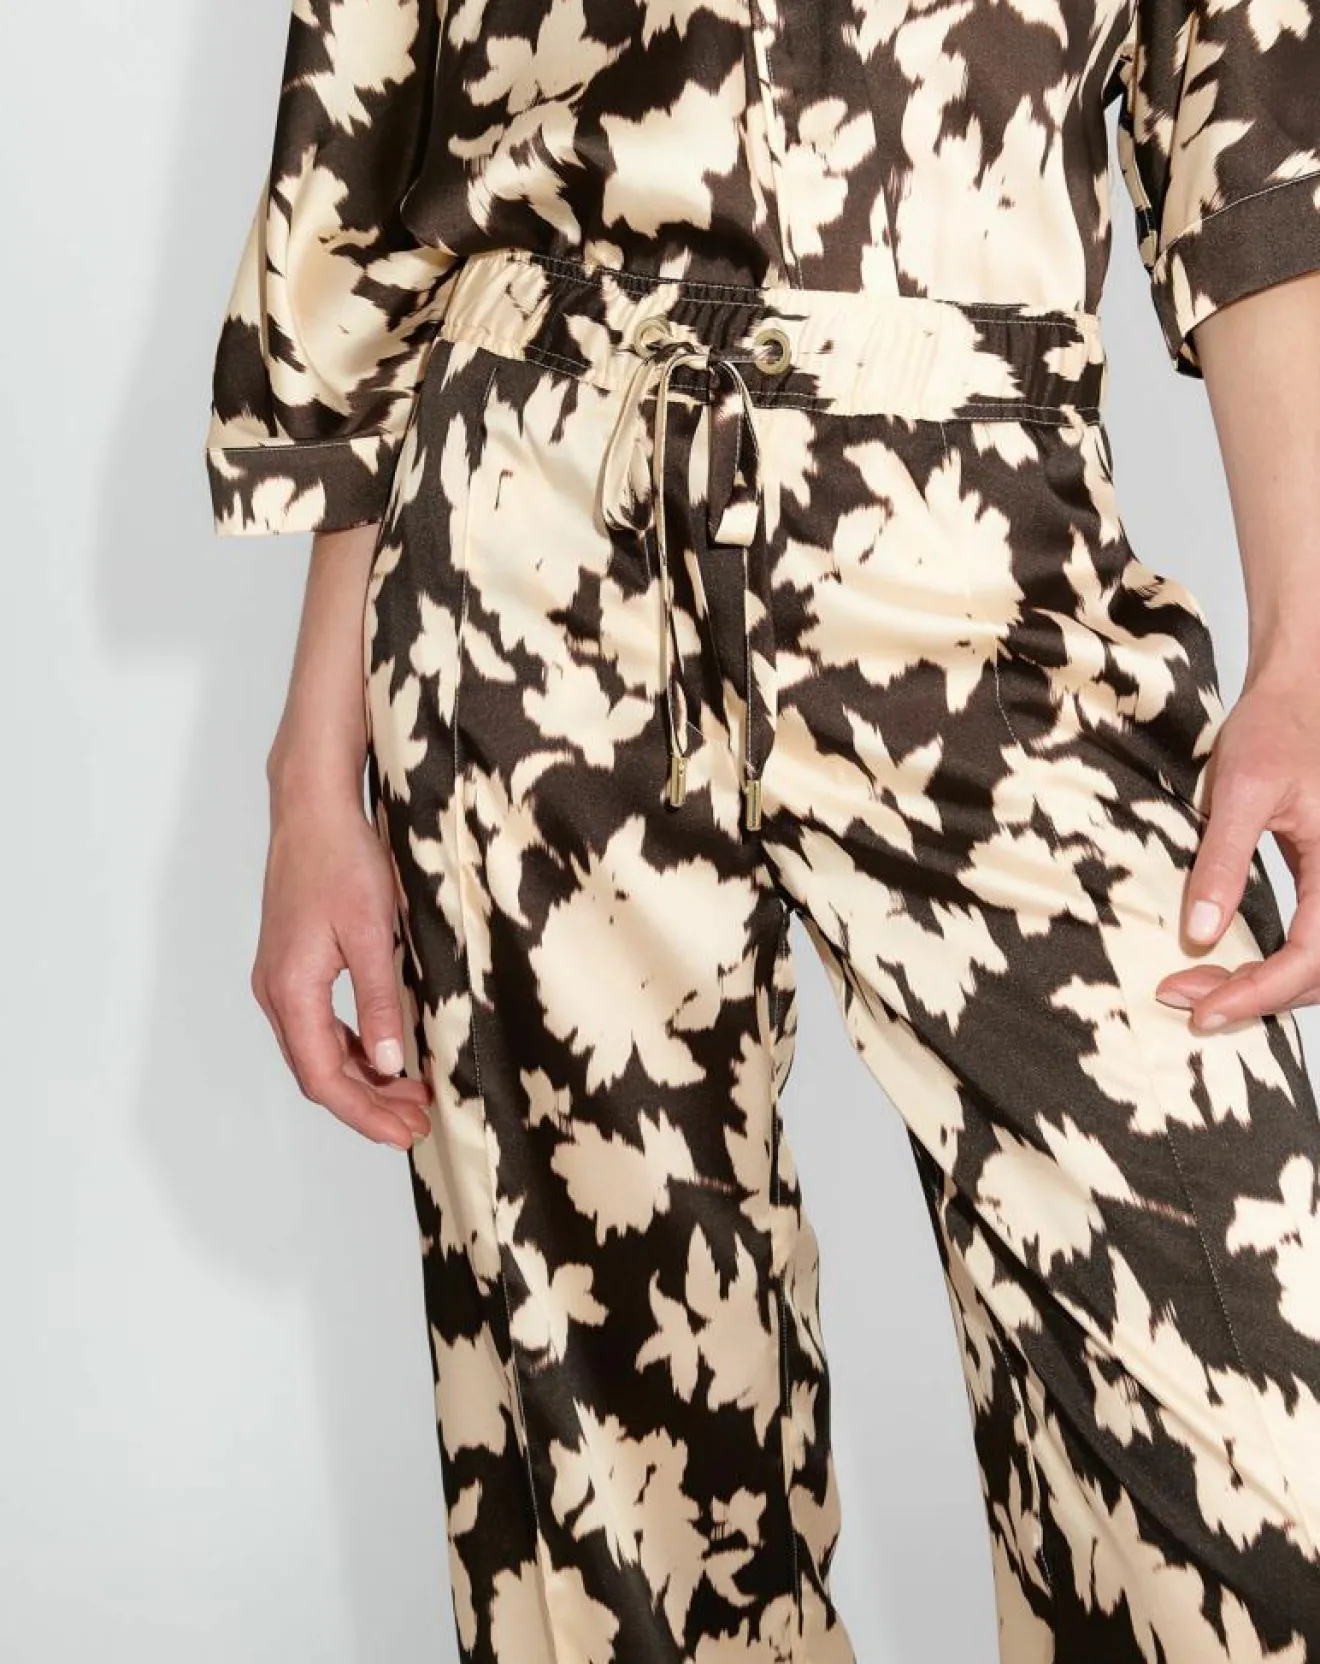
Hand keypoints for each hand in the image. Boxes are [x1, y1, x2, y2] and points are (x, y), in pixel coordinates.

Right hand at [250, 787, 432, 1149]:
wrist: (313, 810)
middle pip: (318, 1072)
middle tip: (417, 1123)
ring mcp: (281, 980)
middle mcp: (276, 992)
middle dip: (368, 1103)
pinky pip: (319, 1025)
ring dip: (364, 1078)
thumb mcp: (373, 934)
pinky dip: (354, 1048)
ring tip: (413, 1095)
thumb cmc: (341, 860)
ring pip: (319, 1051)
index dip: (365, 1113)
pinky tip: (389, 1052)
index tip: (404, 1133)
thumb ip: (381, 1002)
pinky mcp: (293, 966)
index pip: (324, 1077)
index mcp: (291, 990)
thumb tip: (391, 1063)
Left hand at [1154, 666, 1319, 1032]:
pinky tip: (1223, 967)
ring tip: (1193, 987)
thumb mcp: (1241, 790)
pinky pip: (1309, 941)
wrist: (1296, 698)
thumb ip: (1223, 861)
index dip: (1260, 992)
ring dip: (1259, 986)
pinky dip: (1269, 966)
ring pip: (1315, 963)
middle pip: (1317, 972)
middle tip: (1182, 999)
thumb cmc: (1276, 730)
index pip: (1313, 955)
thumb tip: (1200, 934)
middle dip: (1252, 996)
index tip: (1202, 1008)